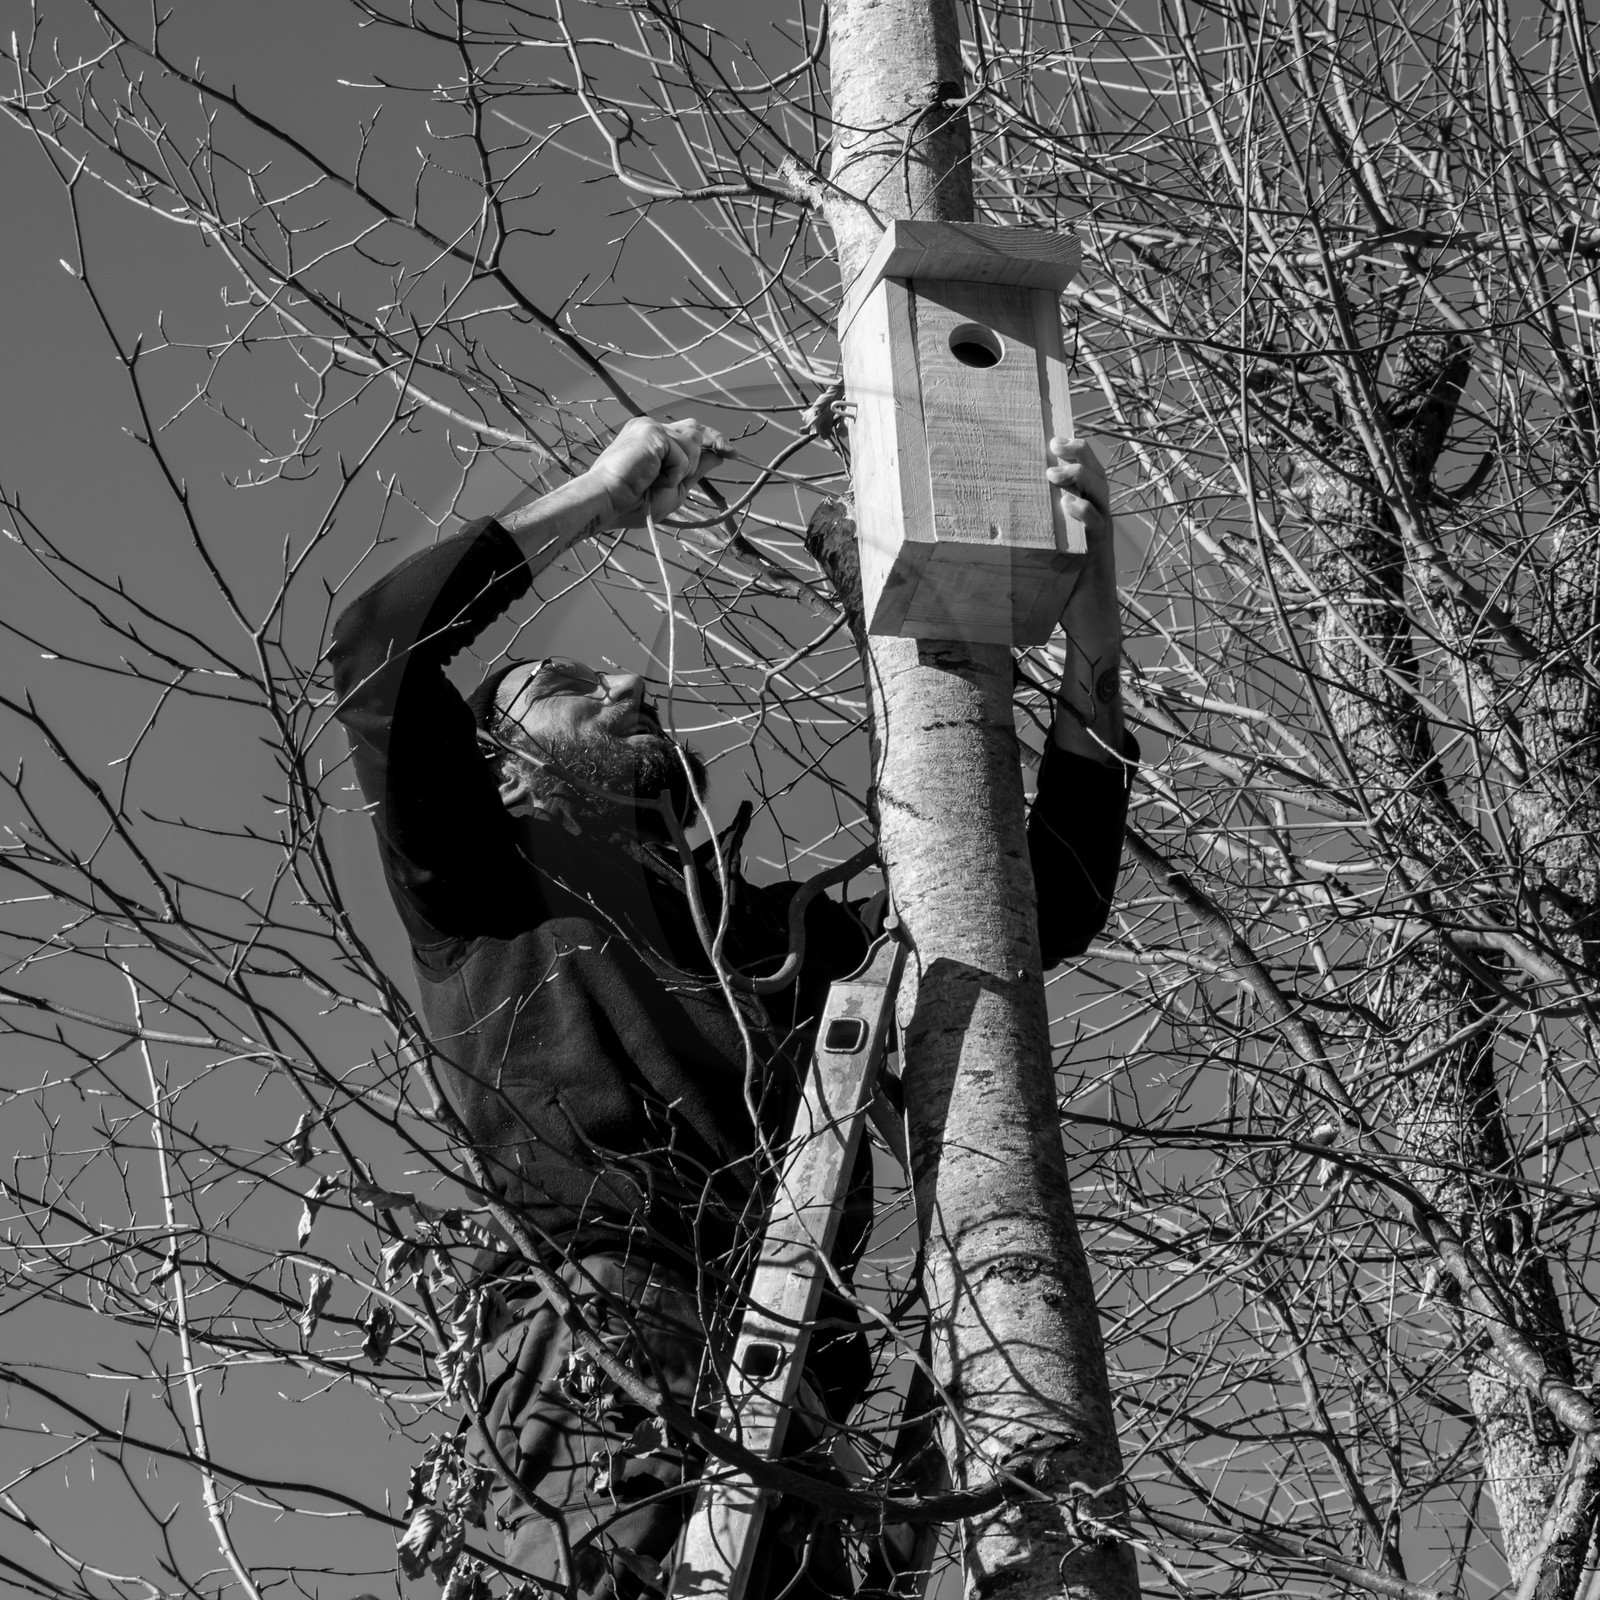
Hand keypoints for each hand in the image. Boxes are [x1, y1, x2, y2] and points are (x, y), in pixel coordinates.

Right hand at [587, 416, 729, 529]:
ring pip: (692, 445)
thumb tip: (719, 455)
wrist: (609, 503)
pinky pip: (682, 454)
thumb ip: (695, 469)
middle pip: (695, 430)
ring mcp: (651, 428)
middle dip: (715, 442)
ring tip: (656, 481)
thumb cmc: (632, 503)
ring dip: (682, 471)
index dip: (712, 439)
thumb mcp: (674, 486)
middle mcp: (650, 428)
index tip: (731, 452)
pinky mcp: (652, 433)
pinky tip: (652, 477)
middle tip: (732, 453)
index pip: (689, 431)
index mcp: (651, 439)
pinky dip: (674, 472)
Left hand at [1046, 438, 1123, 760]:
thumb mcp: (1043, 553)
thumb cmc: (1062, 588)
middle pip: (1096, 476)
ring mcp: (1101, 537)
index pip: (1086, 474)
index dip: (1076, 452)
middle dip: (1079, 455)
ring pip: (1098, 496)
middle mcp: (1098, 520)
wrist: (1088, 623)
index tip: (1054, 436)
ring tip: (1055, 471)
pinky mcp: (1099, 556)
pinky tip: (1070, 504)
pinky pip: (1096, 528)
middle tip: (1056, 443)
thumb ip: (1028, 534)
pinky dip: (1085, 513)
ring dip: (1078, 480)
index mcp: (1085, 514)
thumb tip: (984, 522)